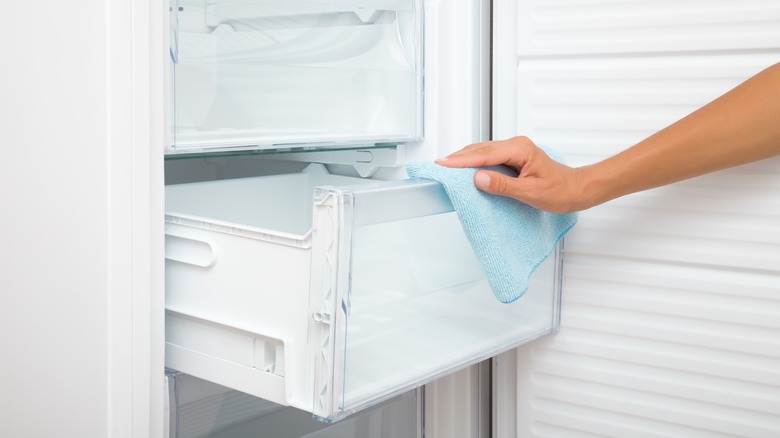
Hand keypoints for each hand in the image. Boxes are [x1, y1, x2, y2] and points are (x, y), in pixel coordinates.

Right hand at [435, 136, 587, 212]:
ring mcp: (513, 150)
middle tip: (438, 165)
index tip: (444, 164)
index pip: (484, 154)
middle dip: (458, 157)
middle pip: (480, 150)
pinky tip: (465, 170)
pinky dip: (474, 162)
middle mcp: (516, 145)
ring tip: (446, 167)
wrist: (576, 189)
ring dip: (464, 159)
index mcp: (520, 150)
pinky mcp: (512, 157)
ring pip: (482, 152)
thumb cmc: (560, 191)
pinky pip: (488, 157)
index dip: (461, 160)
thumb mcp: (530, 193)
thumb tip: (479, 178)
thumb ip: (503, 186)